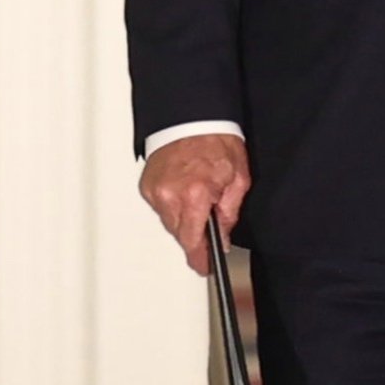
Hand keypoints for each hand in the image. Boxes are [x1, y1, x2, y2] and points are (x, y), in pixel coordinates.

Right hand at [140, 133, 251, 269]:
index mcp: (195, 194)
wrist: (192, 117)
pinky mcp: (147, 185)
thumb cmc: (216, 140)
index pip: (193, 241)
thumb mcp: (238, 178)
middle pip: (180, 234)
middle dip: (195, 233)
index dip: (199, 259)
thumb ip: (230, 213)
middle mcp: (170, 195)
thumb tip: (223, 237)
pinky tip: (183, 189)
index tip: (204, 267)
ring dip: (183, 217)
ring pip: (169, 222)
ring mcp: (155, 190)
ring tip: (197, 195)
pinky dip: (172, 203)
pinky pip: (160, 206)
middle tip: (209, 217)